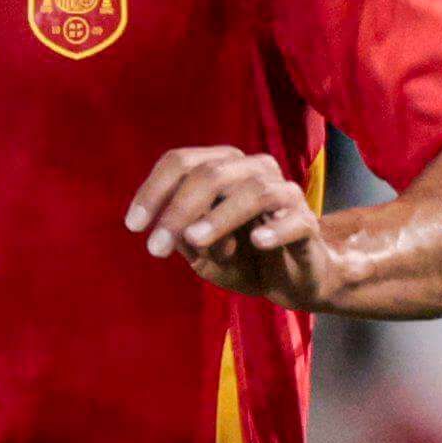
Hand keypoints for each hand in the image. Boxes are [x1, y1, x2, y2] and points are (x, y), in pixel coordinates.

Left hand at [125, 144, 336, 306]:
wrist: (292, 281)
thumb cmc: (244, 260)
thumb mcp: (203, 253)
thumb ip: (186, 238)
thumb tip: (174, 229)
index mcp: (224, 168)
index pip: (182, 162)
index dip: (153, 190)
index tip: (133, 226)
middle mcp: (254, 170)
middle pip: (212, 173)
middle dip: (179, 209)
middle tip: (156, 248)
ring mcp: (284, 194)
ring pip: (252, 192)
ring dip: (220, 217)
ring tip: (195, 241)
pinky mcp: (308, 223)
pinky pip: (294, 220)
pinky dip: (275, 230)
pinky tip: (257, 242)